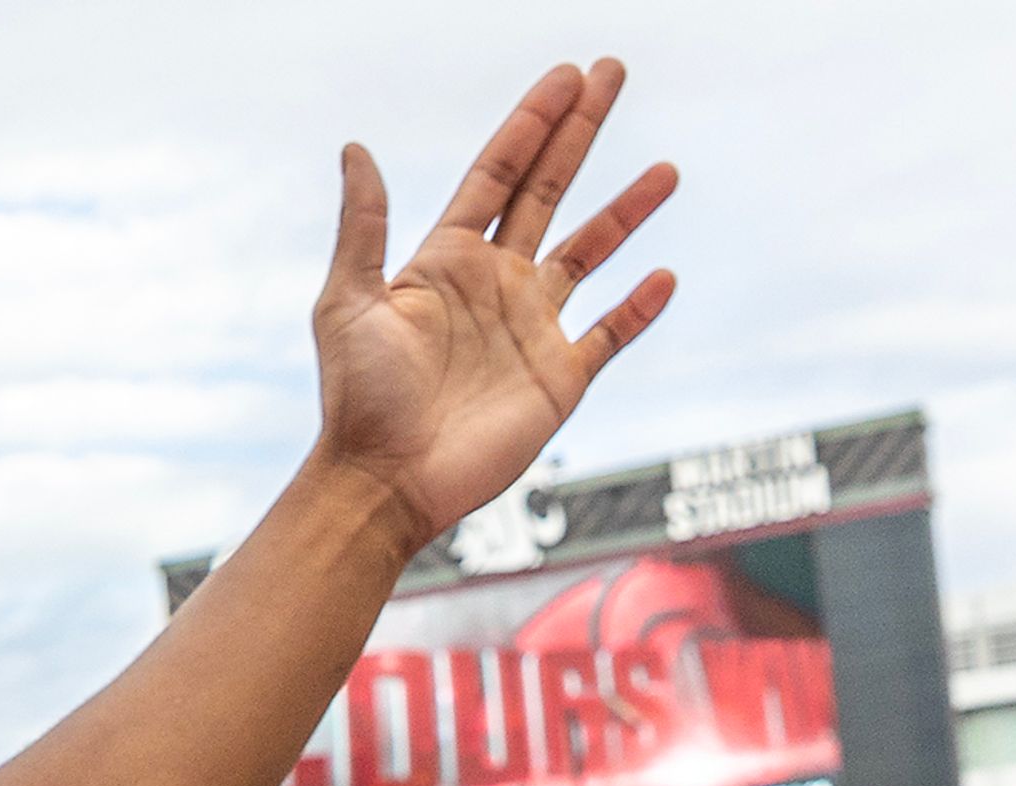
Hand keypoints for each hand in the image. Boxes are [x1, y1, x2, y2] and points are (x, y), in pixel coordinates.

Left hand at [311, 61, 678, 550]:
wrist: (384, 482)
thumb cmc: (357, 398)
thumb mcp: (348, 302)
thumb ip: (363, 226)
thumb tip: (356, 148)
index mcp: (445, 262)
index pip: (499, 175)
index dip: (532, 124)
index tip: (567, 76)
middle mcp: (494, 286)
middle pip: (549, 191)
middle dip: (580, 133)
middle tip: (614, 73)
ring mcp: (530, 330)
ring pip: (589, 254)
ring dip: (626, 212)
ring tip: (666, 169)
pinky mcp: (558, 379)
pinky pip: (609, 334)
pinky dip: (638, 308)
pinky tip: (663, 277)